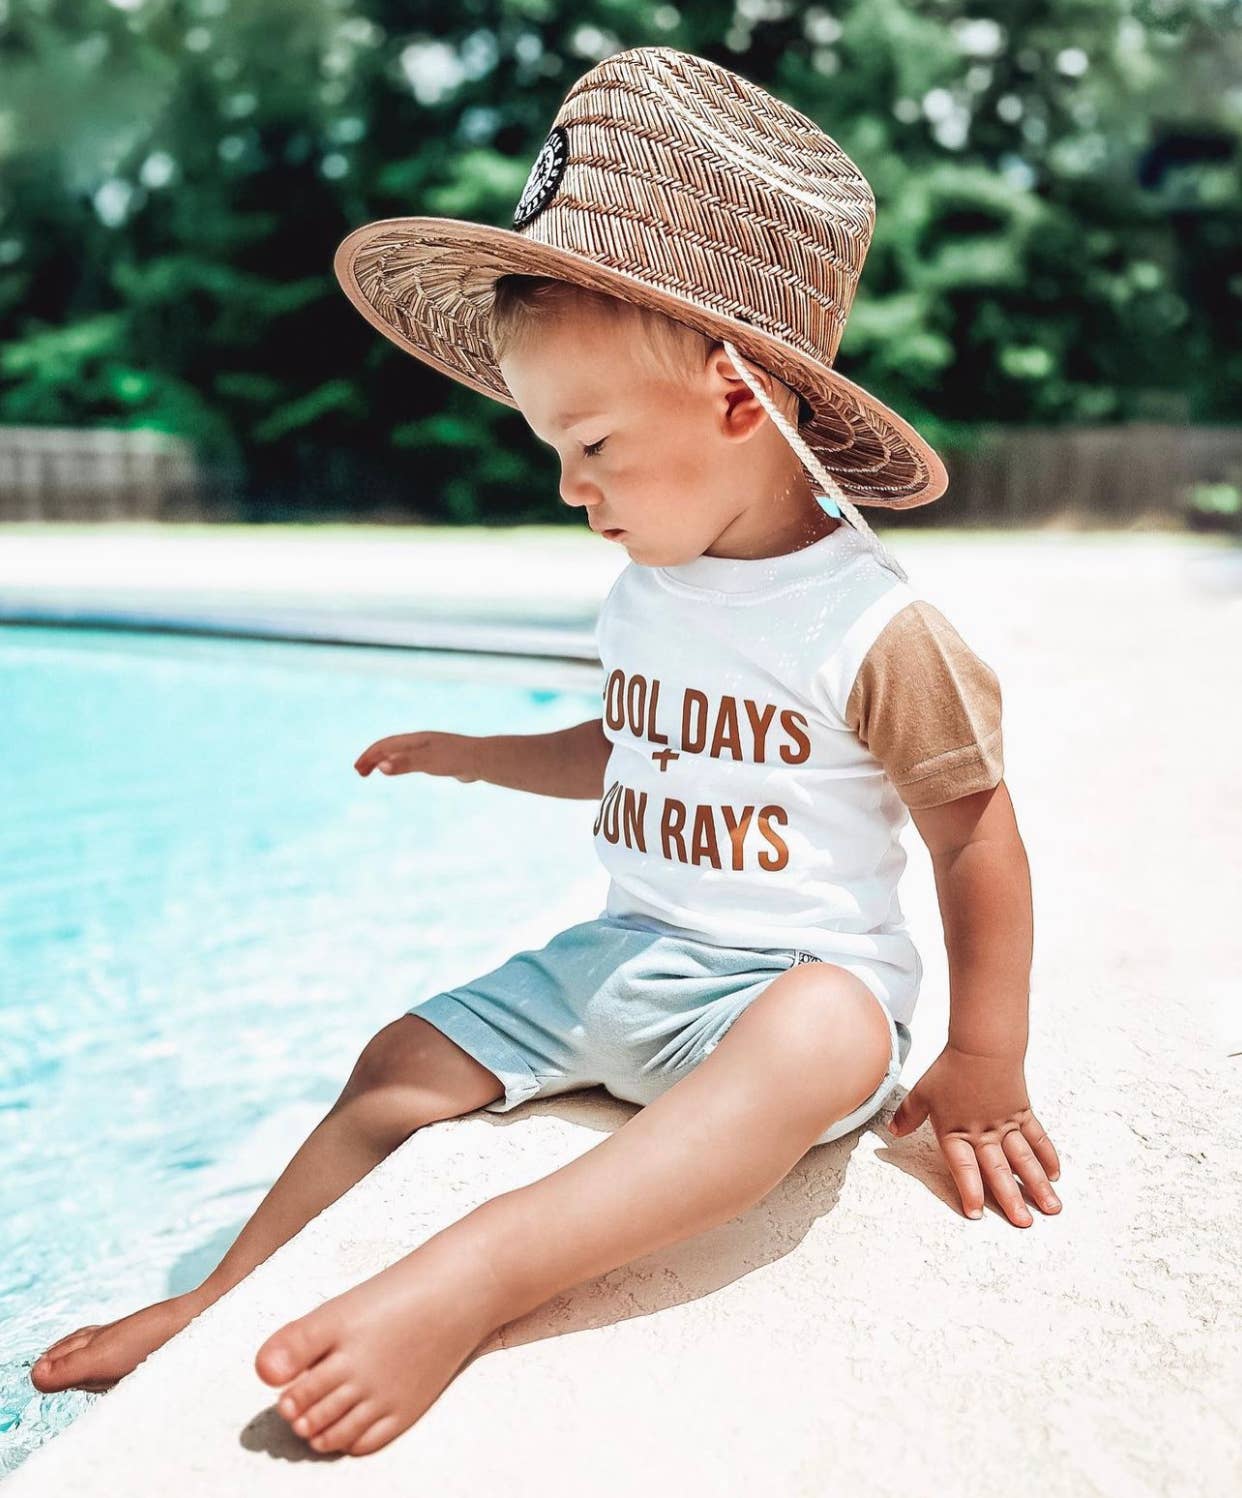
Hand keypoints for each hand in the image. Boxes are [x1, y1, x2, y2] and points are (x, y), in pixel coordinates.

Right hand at [354, 731, 478, 782]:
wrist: (484, 760)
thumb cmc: (456, 759)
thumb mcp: (427, 762)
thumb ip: (404, 763)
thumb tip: (380, 766)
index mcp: (416, 740)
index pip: (385, 745)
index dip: (369, 756)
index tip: (357, 770)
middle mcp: (422, 742)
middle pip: (391, 747)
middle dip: (373, 758)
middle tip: (360, 773)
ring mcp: (431, 750)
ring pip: (403, 752)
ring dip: (386, 760)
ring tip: (376, 770)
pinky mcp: (441, 759)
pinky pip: (415, 759)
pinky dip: (402, 763)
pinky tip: (405, 770)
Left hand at [887, 1046, 1061, 1226]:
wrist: (982, 1046)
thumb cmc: (950, 1068)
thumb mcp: (922, 1092)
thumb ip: (908, 1115)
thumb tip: (893, 1132)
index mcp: (956, 1131)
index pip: (963, 1167)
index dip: (969, 1190)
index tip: (976, 1213)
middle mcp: (983, 1133)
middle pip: (998, 1170)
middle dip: (1011, 1199)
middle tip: (1023, 1223)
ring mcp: (1006, 1124)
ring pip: (1024, 1159)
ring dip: (1038, 1185)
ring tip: (1052, 1208)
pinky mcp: (1022, 1113)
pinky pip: (1037, 1138)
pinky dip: (1047, 1156)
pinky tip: (1055, 1174)